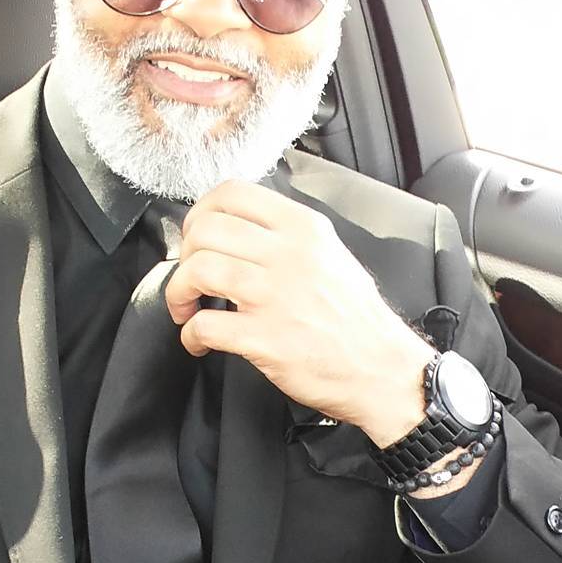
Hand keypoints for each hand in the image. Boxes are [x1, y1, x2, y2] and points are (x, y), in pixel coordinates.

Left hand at [165, 180, 434, 447]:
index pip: (231, 192)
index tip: (197, 236)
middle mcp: (288, 254)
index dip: (200, 212)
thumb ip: (286, 234)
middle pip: (205, 230)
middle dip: (184, 254)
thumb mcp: (330, 252)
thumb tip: (235, 229)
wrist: (382, 369)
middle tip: (190, 277)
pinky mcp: (264, 338)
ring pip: (197, 270)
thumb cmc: (354, 316)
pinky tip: (199, 341)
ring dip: (178, 292)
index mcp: (302, 228)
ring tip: (186, 308)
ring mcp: (275, 296)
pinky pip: (205, 325)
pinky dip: (190, 335)